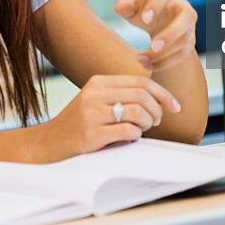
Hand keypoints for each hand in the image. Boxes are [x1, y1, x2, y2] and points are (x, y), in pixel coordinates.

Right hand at [38, 74, 181, 158]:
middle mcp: (94, 94)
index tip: (175, 106)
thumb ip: (120, 95)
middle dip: (158, 110)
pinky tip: (130, 138)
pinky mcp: (91, 134)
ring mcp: (91, 114)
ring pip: (137, 112)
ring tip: (144, 129)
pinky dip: (136, 136)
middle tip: (157, 121)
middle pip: (142, 96)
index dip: (162, 94)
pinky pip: (128, 131)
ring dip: (148, 123)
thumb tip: (158, 99)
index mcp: (98, 82)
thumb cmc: (78, 124)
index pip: (140, 82)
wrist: (48, 142)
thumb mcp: (95, 100)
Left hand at [115, 0, 196, 71]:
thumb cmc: (144, 10)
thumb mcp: (132, 6)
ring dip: (163, 54)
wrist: (158, 23)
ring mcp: (188, 27)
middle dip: (171, 34)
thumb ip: (126, 5)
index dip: (156, 4)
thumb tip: (120, 7)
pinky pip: (181, 55)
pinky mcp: (188, 43)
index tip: (144, 20)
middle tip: (153, 47)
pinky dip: (164, 63)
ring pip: (184, 41)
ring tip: (141, 59)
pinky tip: (147, 65)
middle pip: (187, 18)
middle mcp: (182, 8)